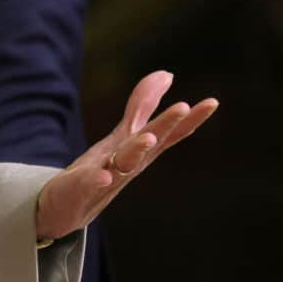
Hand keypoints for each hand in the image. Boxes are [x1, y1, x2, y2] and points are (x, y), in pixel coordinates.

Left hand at [36, 70, 218, 242]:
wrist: (69, 207)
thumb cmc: (103, 167)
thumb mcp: (126, 133)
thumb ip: (145, 105)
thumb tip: (167, 74)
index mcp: (141, 149)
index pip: (170, 133)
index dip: (191, 118)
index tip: (213, 102)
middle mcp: (130, 162)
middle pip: (151, 141)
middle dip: (166, 124)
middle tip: (183, 107)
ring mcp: (108, 175)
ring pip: (126, 161)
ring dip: (137, 149)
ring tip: (148, 138)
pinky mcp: (82, 187)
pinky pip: (91, 183)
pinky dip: (99, 178)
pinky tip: (104, 175)